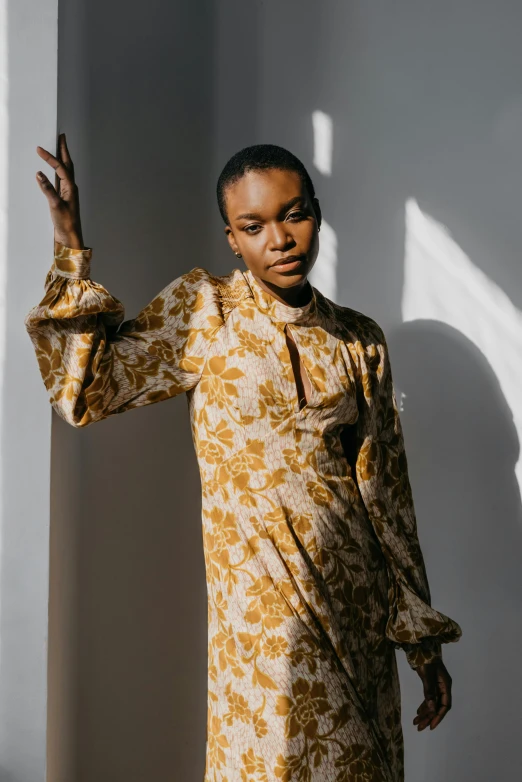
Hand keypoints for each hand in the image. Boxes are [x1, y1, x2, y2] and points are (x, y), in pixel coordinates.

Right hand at [35, 133, 84, 248]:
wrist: (70, 238)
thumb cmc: (66, 224)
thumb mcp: (55, 206)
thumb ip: (48, 190)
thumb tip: (39, 174)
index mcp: (71, 188)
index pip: (60, 168)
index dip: (50, 157)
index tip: (39, 149)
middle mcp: (71, 188)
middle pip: (67, 164)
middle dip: (64, 150)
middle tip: (61, 136)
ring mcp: (68, 192)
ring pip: (65, 171)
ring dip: (62, 158)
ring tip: (58, 148)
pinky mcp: (63, 198)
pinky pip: (60, 179)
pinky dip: (57, 171)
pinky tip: (53, 170)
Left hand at [413, 657, 451, 730]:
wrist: (419, 647)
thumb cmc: (425, 660)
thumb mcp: (427, 676)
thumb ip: (429, 692)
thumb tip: (431, 709)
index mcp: (445, 685)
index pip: (445, 705)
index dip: (438, 716)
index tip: (431, 726)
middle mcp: (442, 687)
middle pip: (437, 706)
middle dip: (429, 717)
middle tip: (419, 728)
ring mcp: (436, 686)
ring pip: (432, 703)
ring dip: (425, 713)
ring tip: (415, 723)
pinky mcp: (430, 684)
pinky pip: (428, 698)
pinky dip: (423, 706)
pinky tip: (418, 713)